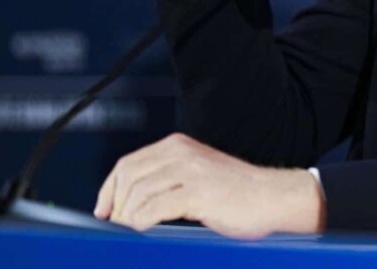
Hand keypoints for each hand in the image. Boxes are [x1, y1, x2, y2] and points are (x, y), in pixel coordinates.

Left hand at [93, 132, 324, 237]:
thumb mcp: (196, 176)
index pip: (128, 164)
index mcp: (178, 146)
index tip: (104, 211)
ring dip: (130, 217)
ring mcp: (190, 171)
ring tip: (136, 230)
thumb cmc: (237, 193)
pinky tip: (147, 229)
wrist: (273, 197)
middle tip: (120, 227)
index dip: (109, 190)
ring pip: (138, 193)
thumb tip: (128, 204)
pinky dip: (143, 221)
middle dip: (118, 207)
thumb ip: (166, 180)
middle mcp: (181, 153)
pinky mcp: (198, 191)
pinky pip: (154, 207)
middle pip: (128, 177)